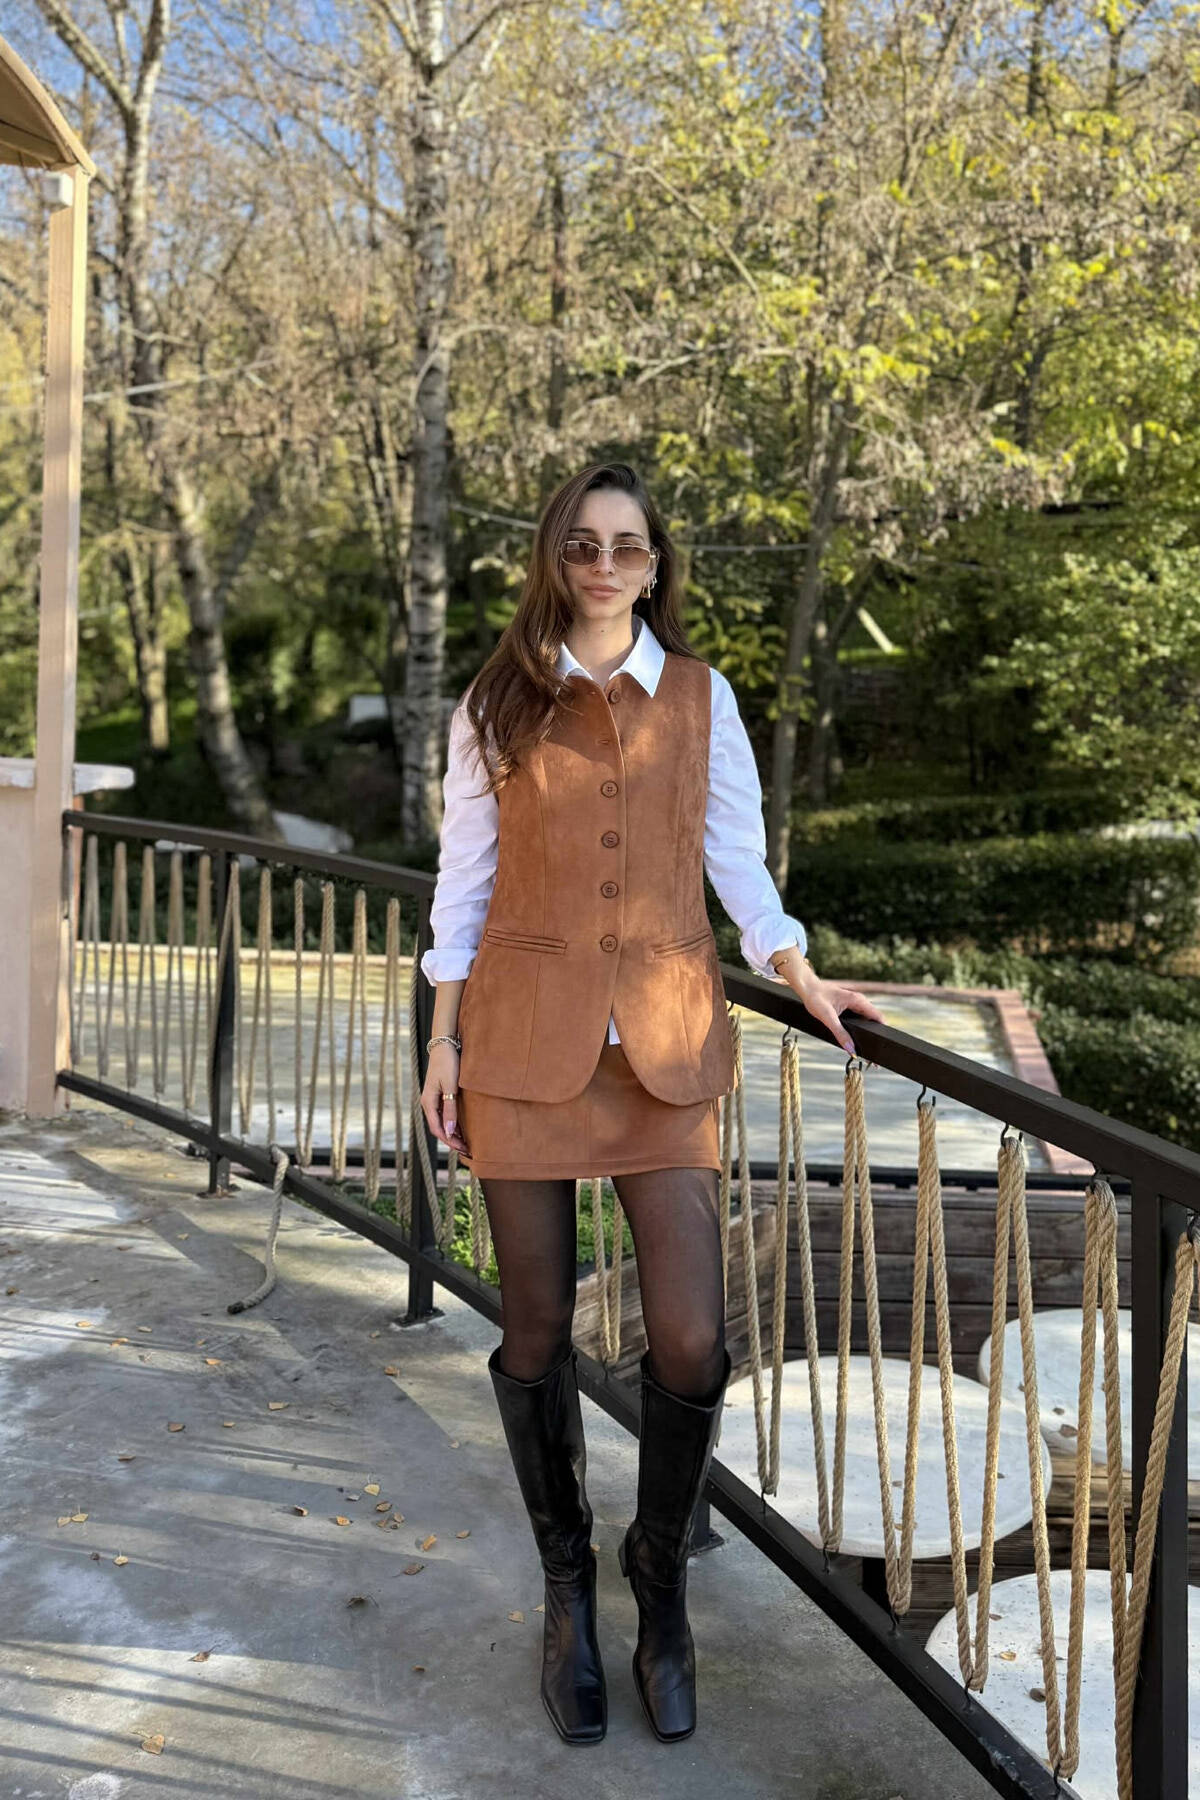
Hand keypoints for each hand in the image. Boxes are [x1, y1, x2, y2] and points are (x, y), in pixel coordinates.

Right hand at [421, 1043, 470, 1155]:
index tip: (462, 1148)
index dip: (450, 1141)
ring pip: (441, 1123)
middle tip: (467, 1150)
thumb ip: (450, 1109)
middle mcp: (428, 1104)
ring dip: (452, 1134)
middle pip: (438, 1128)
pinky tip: (462, 1129)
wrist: (444, 1046)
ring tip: (466, 1143)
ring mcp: (432, 1100)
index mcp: (428, 1102)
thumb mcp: (451, 1087)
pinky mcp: (438, 1096)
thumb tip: (450, 1131)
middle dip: (452, 1141)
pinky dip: (452, 1124)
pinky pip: (443, 1115)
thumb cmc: (448, 1064)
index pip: (437, 1129)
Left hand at [771, 951, 887, 1059]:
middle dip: (873, 1034)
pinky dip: (858, 1026)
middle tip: (869, 1049)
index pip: (878, 1017)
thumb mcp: (827, 1018)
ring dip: (865, 1030)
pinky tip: (852, 1034)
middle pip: (874, 1020)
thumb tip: (851, 1049)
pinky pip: (859, 1017)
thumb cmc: (816, 998)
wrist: (807, 988)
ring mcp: (855, 1003)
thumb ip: (840, 1034)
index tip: (880, 1045)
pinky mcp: (849, 1005)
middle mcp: (859, 1000)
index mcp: (858, 1000)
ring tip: (861, 1043)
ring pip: (866, 1019)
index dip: (882, 1031)